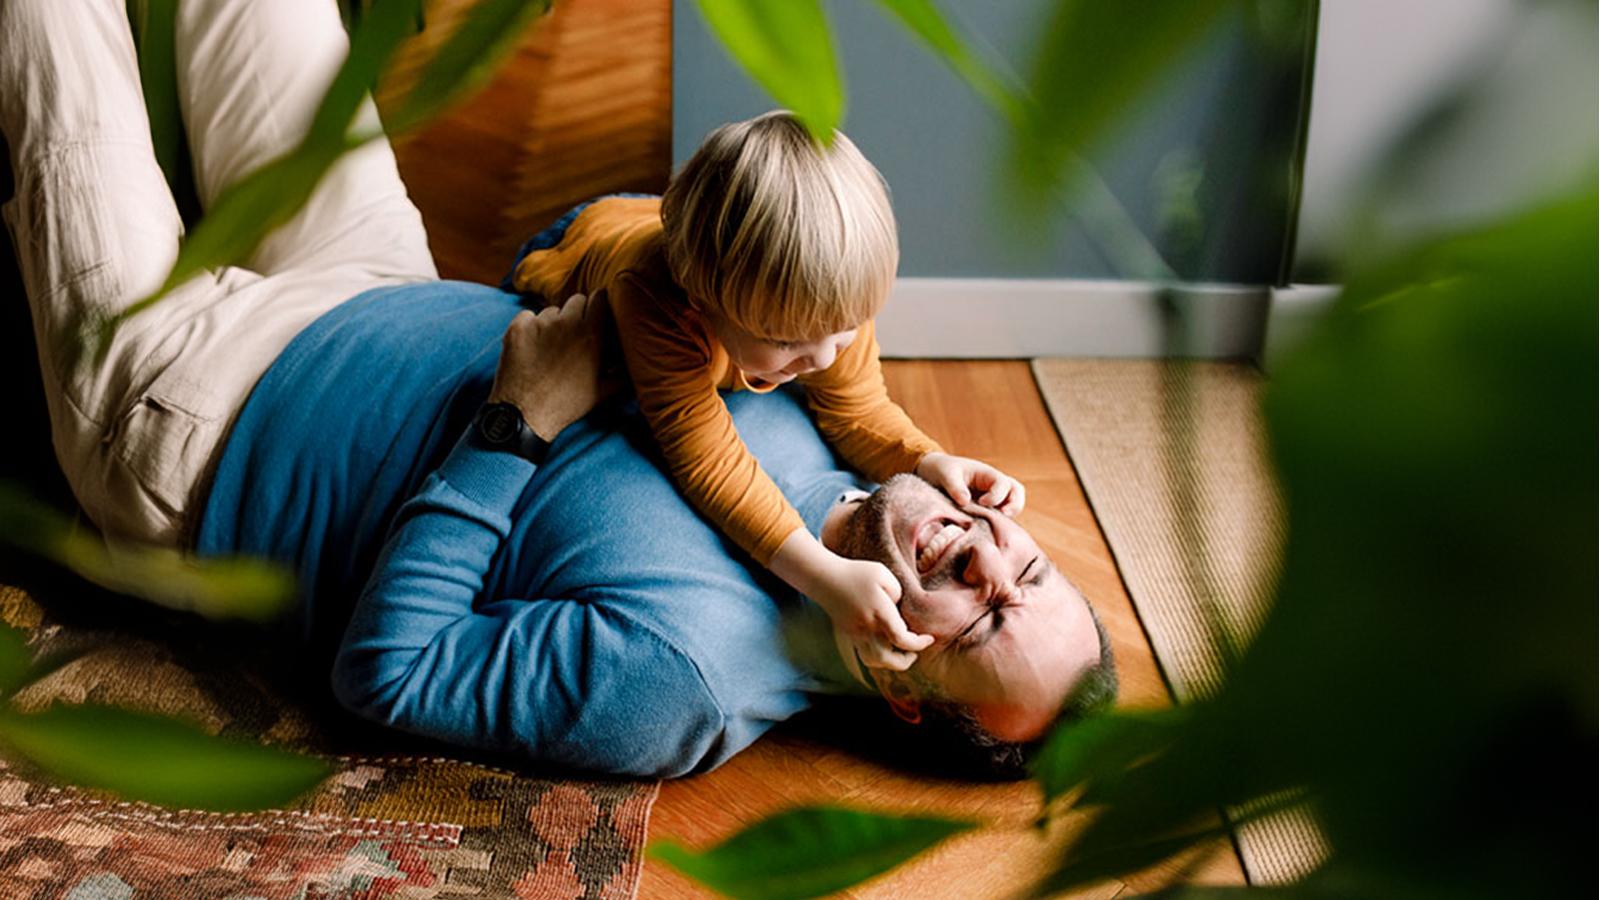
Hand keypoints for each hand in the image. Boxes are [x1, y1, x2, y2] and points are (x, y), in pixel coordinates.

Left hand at [488, 293, 620, 439]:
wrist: (525, 415)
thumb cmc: (567, 405)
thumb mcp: (603, 391)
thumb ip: (623, 373)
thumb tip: (634, 365)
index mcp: (592, 334)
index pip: (599, 298)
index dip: (598, 306)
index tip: (595, 314)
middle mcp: (567, 323)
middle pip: (576, 300)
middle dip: (577, 313)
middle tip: (574, 334)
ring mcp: (540, 324)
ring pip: (551, 311)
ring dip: (553, 324)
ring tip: (550, 348)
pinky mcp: (518, 328)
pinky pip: (527, 317)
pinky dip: (530, 328)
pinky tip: (531, 348)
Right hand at [808, 556, 932, 671]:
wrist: (825, 579)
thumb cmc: (856, 573)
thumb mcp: (882, 574)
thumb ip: (898, 592)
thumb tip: (899, 610)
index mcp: (879, 612)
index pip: (902, 639)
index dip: (919, 643)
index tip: (929, 638)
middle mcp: (867, 628)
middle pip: (888, 660)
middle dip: (906, 660)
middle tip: (914, 651)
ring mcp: (856, 634)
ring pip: (875, 662)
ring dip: (891, 662)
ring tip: (901, 652)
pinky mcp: (850, 635)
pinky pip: (865, 656)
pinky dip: (878, 658)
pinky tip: (885, 647)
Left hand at [916, 452, 1025, 515]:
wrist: (933, 474)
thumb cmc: (942, 470)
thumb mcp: (946, 474)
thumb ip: (955, 486)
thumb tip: (965, 501)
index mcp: (987, 474)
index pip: (1004, 484)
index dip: (997, 495)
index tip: (982, 503)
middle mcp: (994, 486)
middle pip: (1017, 492)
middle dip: (1014, 505)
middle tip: (1002, 517)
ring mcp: (992, 498)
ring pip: (1012, 505)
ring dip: (1008, 516)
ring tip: (995, 526)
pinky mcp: (986, 511)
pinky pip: (999, 518)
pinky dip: (997, 524)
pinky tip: (985, 532)